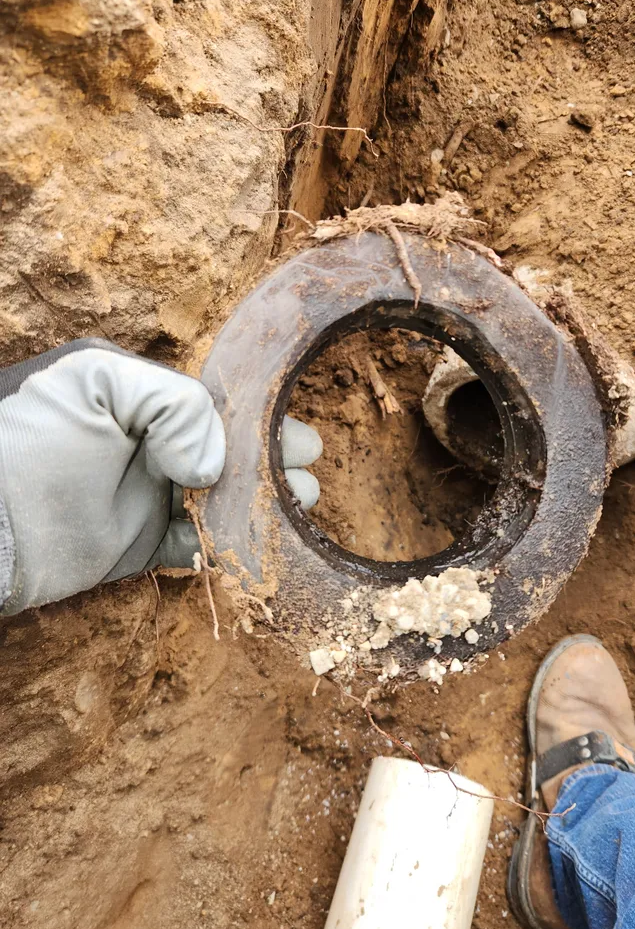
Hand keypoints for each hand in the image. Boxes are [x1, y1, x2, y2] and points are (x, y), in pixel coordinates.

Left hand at [0, 339, 320, 614]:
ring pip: (221, 501)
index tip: (301, 443)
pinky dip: (224, 546)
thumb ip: (172, 401)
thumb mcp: (98, 381)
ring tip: (293, 511)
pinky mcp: (139, 546)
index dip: (263, 424)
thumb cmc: (35, 439)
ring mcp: (146, 497)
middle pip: (230, 455)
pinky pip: (195, 547)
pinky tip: (247, 544)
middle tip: (305, 480)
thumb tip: (212, 465)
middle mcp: (150, 446)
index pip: (219, 408)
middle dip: (273, 465)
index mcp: (143, 400)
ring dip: (258, 507)